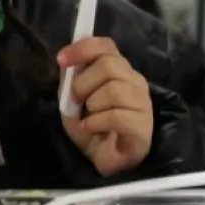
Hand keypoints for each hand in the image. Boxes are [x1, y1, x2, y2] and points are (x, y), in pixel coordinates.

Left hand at [58, 37, 153, 175]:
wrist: (104, 159)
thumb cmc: (92, 127)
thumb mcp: (73, 101)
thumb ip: (71, 79)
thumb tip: (66, 60)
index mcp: (120, 70)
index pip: (106, 46)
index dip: (83, 49)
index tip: (62, 60)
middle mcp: (135, 81)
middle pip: (109, 65)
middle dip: (84, 83)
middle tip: (78, 101)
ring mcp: (143, 103)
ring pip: (114, 90)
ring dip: (92, 105)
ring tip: (89, 118)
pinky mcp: (143, 126)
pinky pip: (116, 115)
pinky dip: (96, 122)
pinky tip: (92, 129)